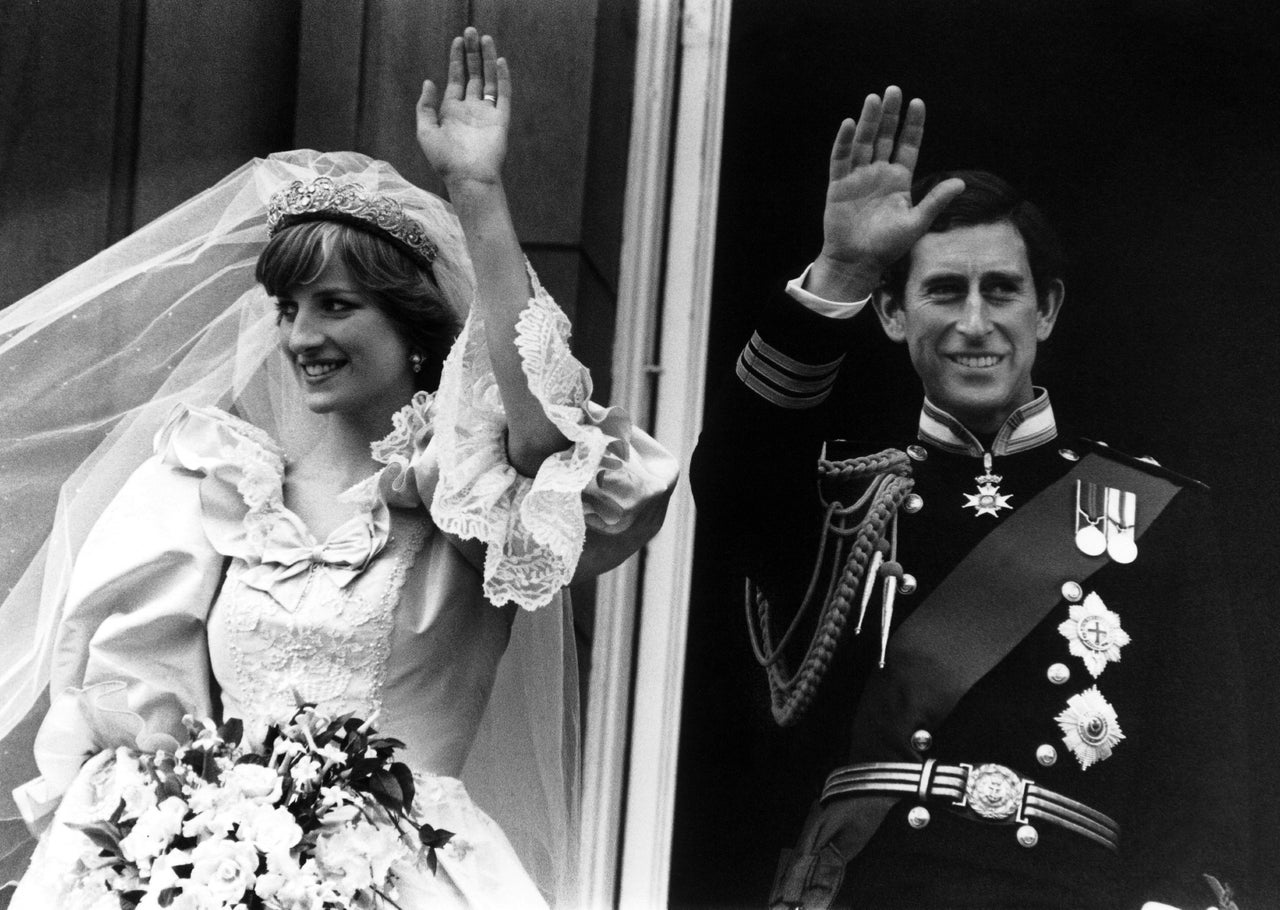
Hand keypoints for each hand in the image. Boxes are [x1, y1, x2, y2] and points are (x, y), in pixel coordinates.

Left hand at [416, 27, 508, 189]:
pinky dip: (502, 78)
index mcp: (452, 111)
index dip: (456, 59)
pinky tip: (500, 61)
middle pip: (473, 74)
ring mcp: (487, 113)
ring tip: (485, 38)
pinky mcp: (501, 120)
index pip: (456, 78)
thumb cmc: (445, 160)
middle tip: (471, 32)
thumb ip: (425, 106)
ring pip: (488, 79)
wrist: (468, 177)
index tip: (458, 40)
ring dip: (487, 59)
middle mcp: (470, 109)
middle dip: (472, 53)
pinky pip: (503, 94)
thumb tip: (429, 81)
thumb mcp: (426, 131)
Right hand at [811, 87, 964, 299]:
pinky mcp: (839, 186)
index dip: (912, 125)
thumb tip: (961, 183)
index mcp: (898, 180)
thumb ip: (935, 201)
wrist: (858, 262)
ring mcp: (858, 178)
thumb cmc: (888, 246)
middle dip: (890, 114)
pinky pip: (841, 159)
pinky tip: (849, 124)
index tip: (918, 103)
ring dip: (869, 121)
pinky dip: (844, 142)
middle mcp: (878, 173)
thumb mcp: (916, 222)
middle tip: (894, 89)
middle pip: (885, 137)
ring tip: (874, 98)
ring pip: (864, 143)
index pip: (907, 145)